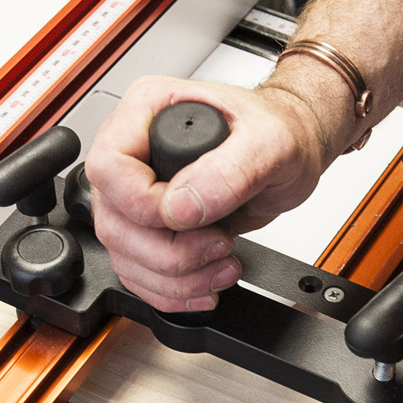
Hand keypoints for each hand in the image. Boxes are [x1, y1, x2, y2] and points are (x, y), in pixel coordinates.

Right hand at [84, 75, 327, 311]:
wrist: (293, 154)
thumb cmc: (280, 132)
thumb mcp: (270, 141)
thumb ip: (228, 170)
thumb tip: (180, 207)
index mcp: (147, 112)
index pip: (109, 168)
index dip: (142, 205)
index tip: (190, 218)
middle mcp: (135, 153)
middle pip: (113, 221)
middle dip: (167, 253)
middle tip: (217, 246)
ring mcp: (137, 195)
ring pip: (124, 255)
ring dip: (173, 278)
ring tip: (221, 267)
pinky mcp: (150, 229)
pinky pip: (138, 273)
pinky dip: (171, 291)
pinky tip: (205, 283)